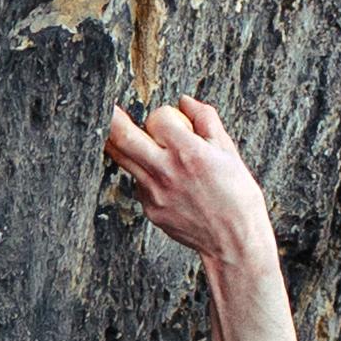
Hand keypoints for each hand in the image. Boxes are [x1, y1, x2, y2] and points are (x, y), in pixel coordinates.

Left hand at [103, 93, 278, 281]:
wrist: (233, 240)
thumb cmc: (237, 196)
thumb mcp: (228, 151)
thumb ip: (205, 119)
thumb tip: (185, 101)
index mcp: (188, 152)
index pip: (157, 118)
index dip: (163, 115)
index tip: (170, 120)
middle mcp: (166, 171)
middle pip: (122, 136)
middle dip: (111, 117)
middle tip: (104, 106)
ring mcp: (154, 193)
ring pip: (124, 160)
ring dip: (122, 145)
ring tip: (128, 136)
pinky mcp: (150, 210)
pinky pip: (139, 183)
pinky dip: (145, 174)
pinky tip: (167, 181)